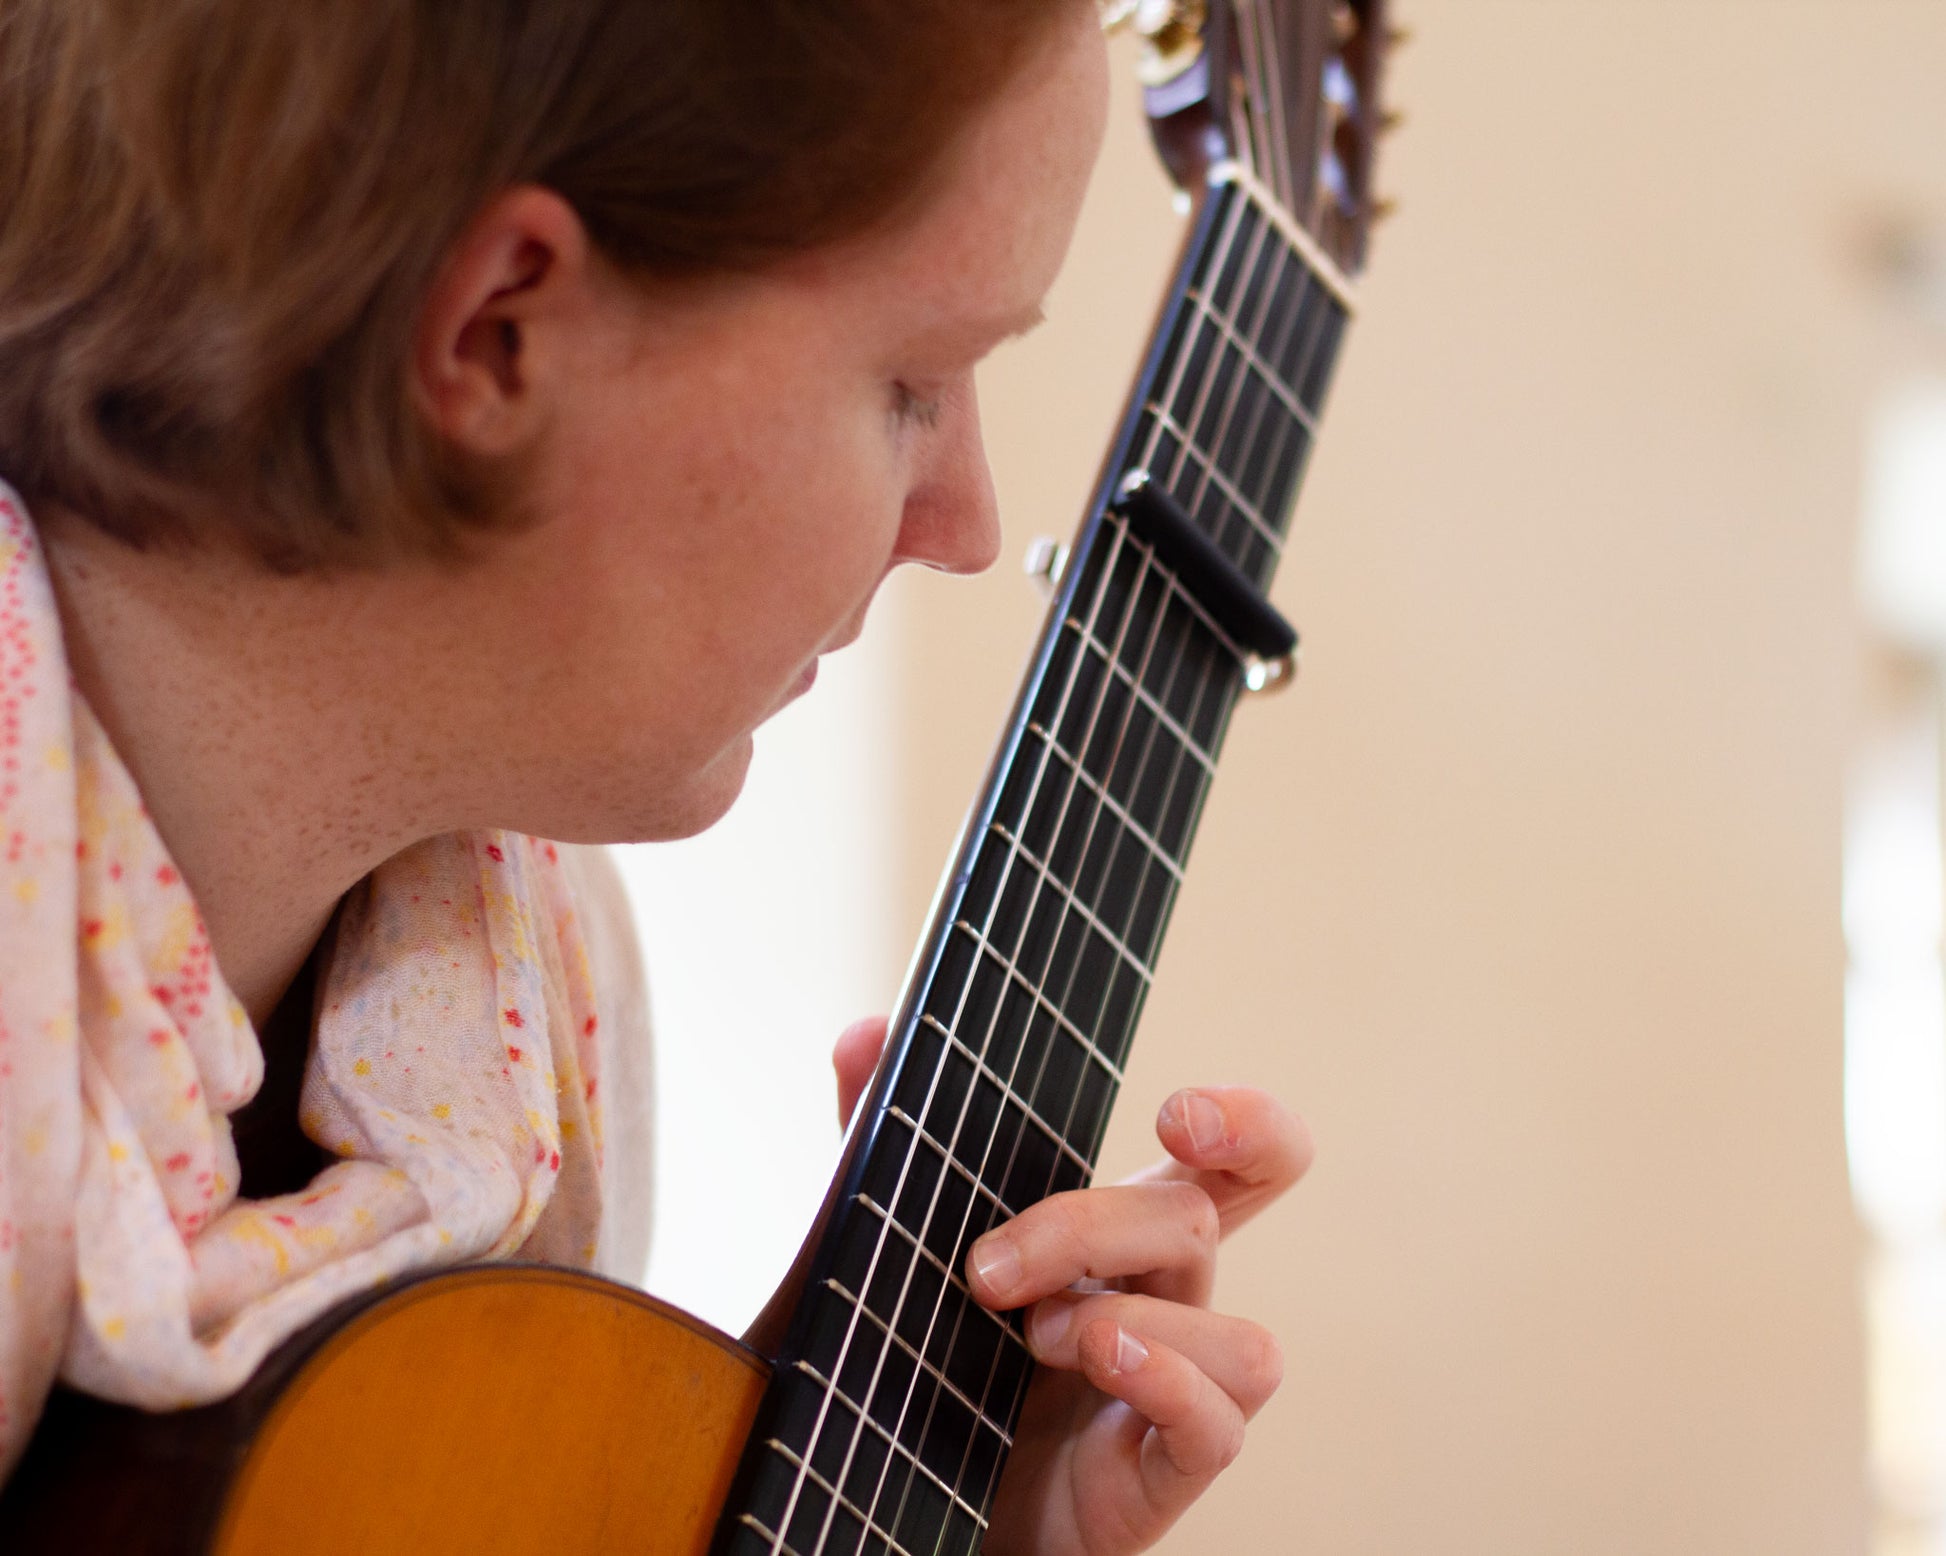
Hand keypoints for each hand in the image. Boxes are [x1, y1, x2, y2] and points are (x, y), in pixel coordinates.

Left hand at [832, 1017, 1312, 1555]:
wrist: (887, 1502)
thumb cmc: (920, 1367)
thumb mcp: (890, 1245)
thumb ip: (881, 1142)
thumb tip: (865, 1032)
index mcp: (1120, 1240)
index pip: (1236, 1163)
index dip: (1244, 1125)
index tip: (1176, 1114)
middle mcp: (1161, 1306)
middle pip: (1196, 1222)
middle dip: (1091, 1225)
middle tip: (988, 1267)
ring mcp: (1169, 1393)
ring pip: (1243, 1337)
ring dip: (1134, 1321)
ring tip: (1034, 1341)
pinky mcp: (1160, 1475)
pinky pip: (1222, 1425)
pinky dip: (1167, 1382)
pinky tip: (1096, 1364)